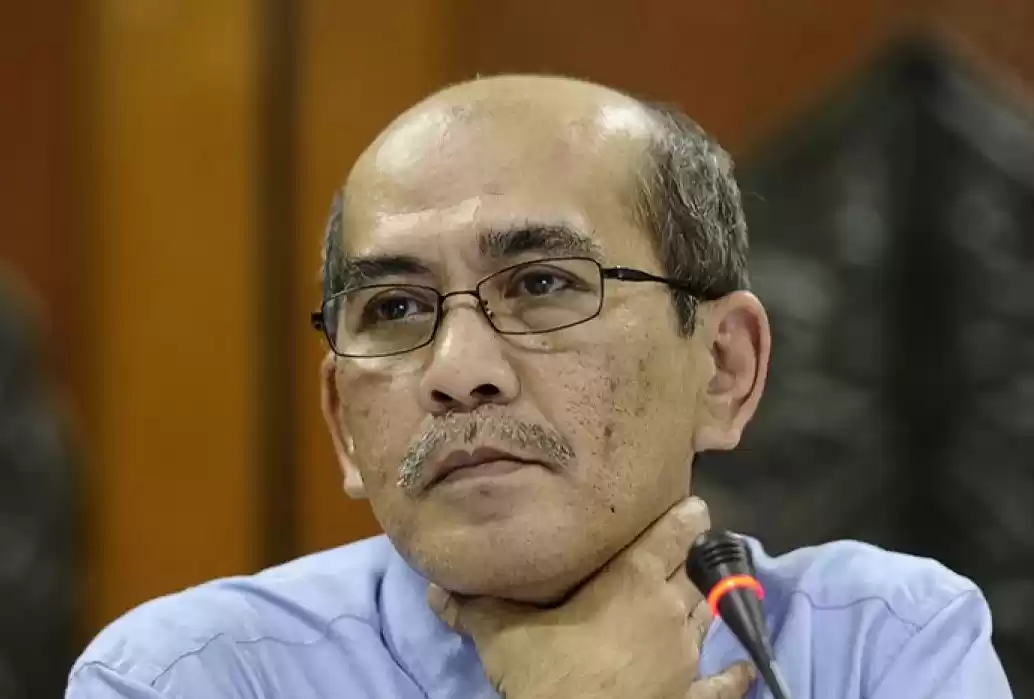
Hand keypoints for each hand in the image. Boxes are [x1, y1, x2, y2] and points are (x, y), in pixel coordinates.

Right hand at [427, 496, 755, 698]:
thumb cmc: (548, 673)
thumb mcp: (502, 635)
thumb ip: (473, 606)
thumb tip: (435, 587)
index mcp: (634, 580)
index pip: (675, 532)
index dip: (687, 515)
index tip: (691, 506)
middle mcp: (670, 608)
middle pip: (694, 569)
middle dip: (691, 557)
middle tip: (680, 550)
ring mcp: (688, 655)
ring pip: (708, 613)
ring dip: (702, 604)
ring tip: (694, 595)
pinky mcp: (694, 696)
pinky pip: (722, 682)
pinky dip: (733, 675)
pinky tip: (742, 670)